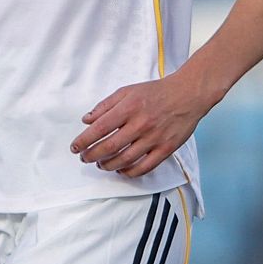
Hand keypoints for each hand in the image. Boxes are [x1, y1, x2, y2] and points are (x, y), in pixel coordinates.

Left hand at [70, 72, 219, 177]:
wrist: (187, 94)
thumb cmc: (156, 92)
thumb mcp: (127, 91)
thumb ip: (105, 105)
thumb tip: (86, 120)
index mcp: (129, 107)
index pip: (100, 128)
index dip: (84, 140)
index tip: (75, 147)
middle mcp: (141, 124)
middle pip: (110, 147)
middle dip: (92, 155)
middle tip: (84, 158)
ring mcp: (154, 138)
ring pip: (125, 160)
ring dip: (108, 165)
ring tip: (101, 164)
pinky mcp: (166, 149)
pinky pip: (145, 167)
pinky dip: (130, 172)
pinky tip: (121, 170)